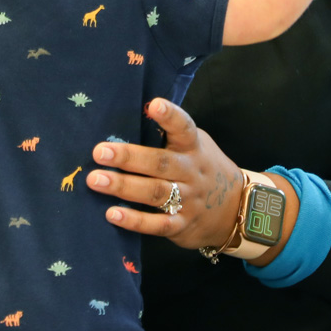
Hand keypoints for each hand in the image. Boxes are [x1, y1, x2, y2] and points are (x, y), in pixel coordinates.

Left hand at [86, 98, 246, 250]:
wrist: (233, 207)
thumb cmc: (202, 168)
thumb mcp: (195, 146)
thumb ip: (170, 137)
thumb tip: (128, 122)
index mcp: (194, 147)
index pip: (183, 128)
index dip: (170, 116)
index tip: (154, 105)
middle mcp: (191, 171)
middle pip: (160, 162)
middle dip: (129, 157)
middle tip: (99, 152)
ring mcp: (188, 199)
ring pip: (155, 192)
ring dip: (124, 186)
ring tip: (96, 180)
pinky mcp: (181, 225)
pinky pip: (157, 224)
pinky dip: (135, 221)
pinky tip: (113, 214)